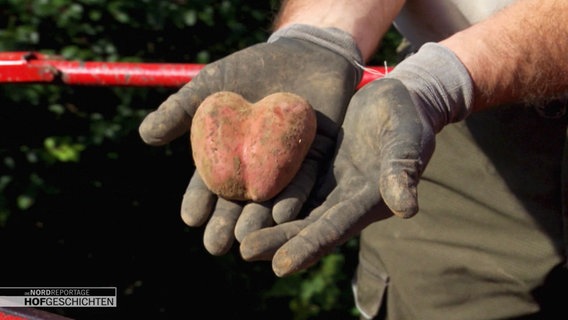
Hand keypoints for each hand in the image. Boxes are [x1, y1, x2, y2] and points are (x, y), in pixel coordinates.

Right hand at [139, 25, 361, 255]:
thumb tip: (144, 136)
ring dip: (258, 219)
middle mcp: (256, 166)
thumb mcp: (211, 84)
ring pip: (271, 197)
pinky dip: (294, 197)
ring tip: (246, 239)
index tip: (190, 219)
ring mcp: (286, 164)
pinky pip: (306, 180)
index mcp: (229, 154)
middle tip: (216, 246)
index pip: (210, 183)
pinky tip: (282, 215)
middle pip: (239, 199)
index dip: (199, 201)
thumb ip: (181, 109)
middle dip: (226, 222)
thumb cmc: (250, 67)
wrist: (301, 51)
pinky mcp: (317, 157)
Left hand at [240, 43, 473, 276]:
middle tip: (244, 252)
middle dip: (276, 240)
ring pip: (292, 207)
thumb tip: (406, 209)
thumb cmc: (408, 120)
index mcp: (366, 201)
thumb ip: (402, 170)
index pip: (333, 229)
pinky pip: (287, 180)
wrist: (396, 100)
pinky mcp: (314, 164)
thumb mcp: (408, 140)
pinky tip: (239, 195)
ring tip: (235, 234)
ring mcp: (325, 183)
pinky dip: (266, 191)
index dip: (307, 247)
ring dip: (266, 222)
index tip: (281, 267)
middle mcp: (341, 200)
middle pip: (306, 225)